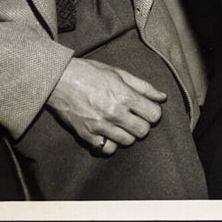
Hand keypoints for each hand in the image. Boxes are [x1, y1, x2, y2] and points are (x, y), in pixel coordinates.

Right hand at [46, 57, 165, 154]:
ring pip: (128, 141)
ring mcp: (101, 127)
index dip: (153, 112)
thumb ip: (143, 87)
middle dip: (142, 124)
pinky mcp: (87, 136)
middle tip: (134, 116)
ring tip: (121, 123)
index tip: (147, 109)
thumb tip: (162, 97)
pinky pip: (108, 149)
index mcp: (125, 96)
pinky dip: (111, 143)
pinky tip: (108, 133)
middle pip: (143, 131)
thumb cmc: (89, 72)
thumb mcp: (119, 73)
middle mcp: (115, 114)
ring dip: (128, 133)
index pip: (154, 115)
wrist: (58, 80)